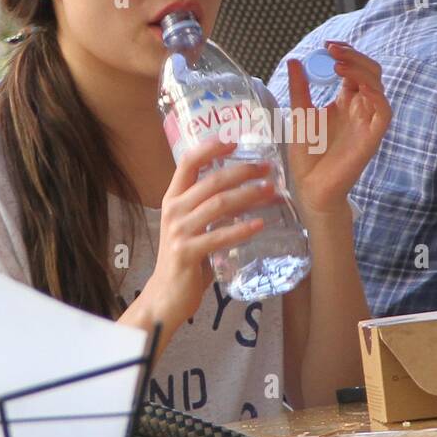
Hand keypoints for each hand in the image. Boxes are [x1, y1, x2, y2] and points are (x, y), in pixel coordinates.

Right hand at [137, 138, 278, 330]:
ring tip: (271, 192)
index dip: (211, 148)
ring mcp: (179, 232)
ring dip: (249, 196)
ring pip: (219, 204)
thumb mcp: (191, 226)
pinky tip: (260, 224)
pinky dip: (242, 229)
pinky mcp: (187, 253)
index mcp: (173, 200)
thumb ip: (206, 207)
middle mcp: (173, 211)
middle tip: (268, 169)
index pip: (188, 163)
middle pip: (212, 181)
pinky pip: (220, 236)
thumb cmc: (185, 259)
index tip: (234, 140)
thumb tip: (244, 189)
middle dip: (243, 172)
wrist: (165, 295)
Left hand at [284, 42, 390, 218]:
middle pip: (368, 72)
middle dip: (353, 56)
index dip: (344, 54)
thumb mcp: (300, 114)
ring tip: (337, 64)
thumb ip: (300, 88)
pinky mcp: (373, 136)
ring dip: (360, 70)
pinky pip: (384, 110)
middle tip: (332, 50)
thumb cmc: (307, 155)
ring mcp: (368, 121)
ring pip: (377, 86)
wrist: (310, 187)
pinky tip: (355, 85)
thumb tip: (294, 60)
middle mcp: (360, 108)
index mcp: (345, 101)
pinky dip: (374, 93)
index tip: (327, 46)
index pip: (352, 69)